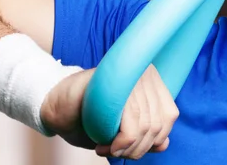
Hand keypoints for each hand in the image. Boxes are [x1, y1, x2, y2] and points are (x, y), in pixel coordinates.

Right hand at [41, 64, 178, 159]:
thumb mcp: (124, 129)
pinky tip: (103, 145)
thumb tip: (164, 144)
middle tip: (115, 152)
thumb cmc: (91, 117)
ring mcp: (130, 76)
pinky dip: (122, 144)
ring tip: (107, 149)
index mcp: (152, 81)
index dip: (155, 139)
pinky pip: (133, 124)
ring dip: (127, 148)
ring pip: (147, 126)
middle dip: (138, 148)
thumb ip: (146, 134)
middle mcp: (145, 74)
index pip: (170, 115)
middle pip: (158, 123)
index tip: (131, 148)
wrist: (56, 107)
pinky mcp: (114, 86)